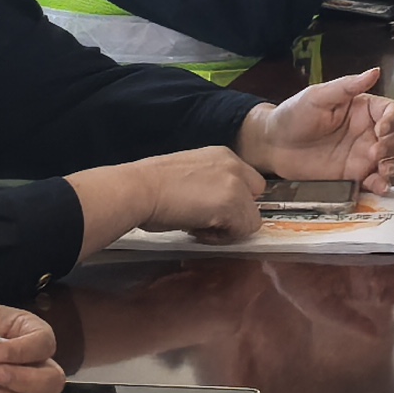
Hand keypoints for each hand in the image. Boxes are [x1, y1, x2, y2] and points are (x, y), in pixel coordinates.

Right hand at [122, 145, 266, 237]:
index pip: (246, 181)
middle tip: (208, 220)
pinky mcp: (232, 205)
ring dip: (229, 228)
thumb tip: (214, 206)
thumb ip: (209, 184)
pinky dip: (223, 237)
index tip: (209, 209)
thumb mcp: (189, 174)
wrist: (138, 189)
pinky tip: (199, 231)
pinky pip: (243, 231)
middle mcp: (234, 165)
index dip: (232, 200)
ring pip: (251, 218)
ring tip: (199, 227)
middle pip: (255, 196)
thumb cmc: (149, 186)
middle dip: (237, 212)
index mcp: (222, 155)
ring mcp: (236, 185)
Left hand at [243, 72, 393, 184]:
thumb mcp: (318, 96)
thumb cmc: (293, 115)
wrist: (273, 146)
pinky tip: (379, 186)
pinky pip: (377, 181)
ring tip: (384, 170)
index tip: (382, 129)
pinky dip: (383, 184)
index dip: (393, 120)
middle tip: (376, 153)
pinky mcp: (355, 176)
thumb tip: (375, 71)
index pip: (392, 112)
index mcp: (364, 109)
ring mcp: (364, 156)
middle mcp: (369, 132)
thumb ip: (347, 86)